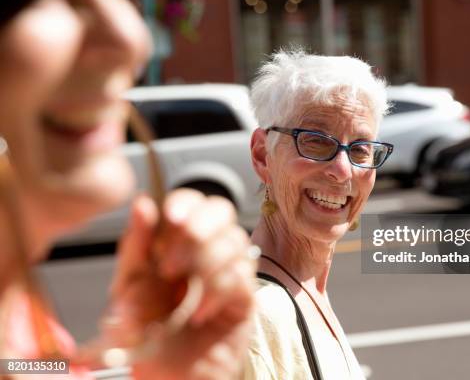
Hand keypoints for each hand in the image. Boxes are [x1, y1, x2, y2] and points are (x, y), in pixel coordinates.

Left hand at [108, 189, 255, 379]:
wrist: (168, 379)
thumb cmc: (147, 335)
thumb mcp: (129, 289)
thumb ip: (136, 247)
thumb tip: (143, 203)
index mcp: (177, 242)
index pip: (193, 202)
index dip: (186, 203)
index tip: (171, 218)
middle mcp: (207, 251)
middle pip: (222, 210)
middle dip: (199, 229)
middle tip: (171, 264)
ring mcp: (230, 271)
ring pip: (234, 241)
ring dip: (204, 265)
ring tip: (182, 297)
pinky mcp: (245, 298)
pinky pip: (241, 277)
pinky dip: (217, 293)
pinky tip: (199, 314)